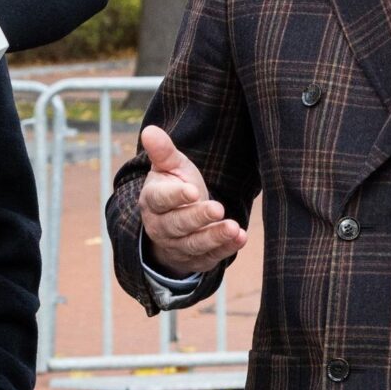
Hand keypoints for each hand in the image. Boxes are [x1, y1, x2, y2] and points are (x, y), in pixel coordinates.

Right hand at [135, 124, 244, 276]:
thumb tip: (150, 130)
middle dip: (198, 218)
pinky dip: (226, 249)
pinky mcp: (195, 259)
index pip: (160, 200)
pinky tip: (240, 238)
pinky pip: (210, 257)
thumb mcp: (170, 167)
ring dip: (214, 237)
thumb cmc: (174, 186)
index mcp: (152, 201)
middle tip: (218, 208)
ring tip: (234, 228)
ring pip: (194, 244)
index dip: (176, 196)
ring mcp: (177, 246)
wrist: (176, 220)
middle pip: (177, 225)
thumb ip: (163, 151)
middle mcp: (161, 227)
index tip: (194, 190)